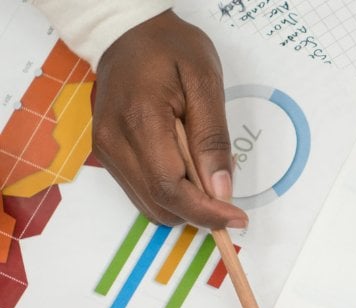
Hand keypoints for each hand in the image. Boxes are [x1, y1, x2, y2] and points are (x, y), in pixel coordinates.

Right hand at [93, 11, 246, 228]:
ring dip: (185, 203)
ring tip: (207, 172)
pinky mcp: (108, 153)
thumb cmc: (170, 49)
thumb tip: (221, 189)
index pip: (171, 188)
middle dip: (199, 211)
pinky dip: (170, 192)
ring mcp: (107, 150)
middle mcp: (115, 142)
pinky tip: (188, 168)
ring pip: (150, 203)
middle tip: (230, 197)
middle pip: (160, 203)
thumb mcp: (205, 82)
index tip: (237, 218)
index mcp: (140, 121)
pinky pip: (142, 190)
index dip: (206, 212)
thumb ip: (212, 138)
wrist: (128, 31)